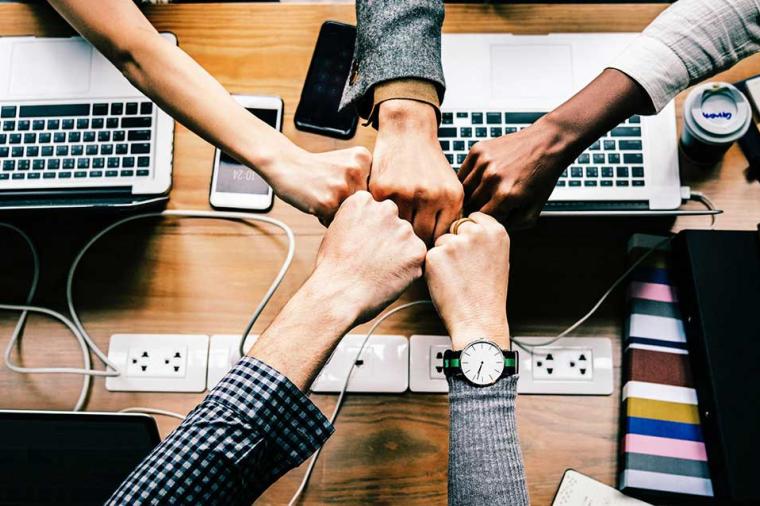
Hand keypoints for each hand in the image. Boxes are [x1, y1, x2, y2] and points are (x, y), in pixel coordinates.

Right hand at [266, 145, 371, 224]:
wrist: (286, 164)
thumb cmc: (316, 168)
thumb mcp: (346, 163)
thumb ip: (365, 180)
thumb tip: (382, 212)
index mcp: (364, 158)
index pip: (374, 191)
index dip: (357, 193)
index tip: (341, 184)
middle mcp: (356, 170)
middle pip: (364, 204)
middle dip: (348, 204)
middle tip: (329, 190)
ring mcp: (343, 186)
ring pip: (351, 214)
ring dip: (337, 212)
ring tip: (322, 196)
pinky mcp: (328, 202)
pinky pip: (334, 221)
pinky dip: (324, 217)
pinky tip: (315, 201)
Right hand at [312, 191, 426, 324]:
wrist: (339, 294)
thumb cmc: (333, 267)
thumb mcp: (336, 230)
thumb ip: (358, 219)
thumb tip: (371, 224)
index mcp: (363, 200)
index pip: (376, 211)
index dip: (369, 230)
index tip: (360, 244)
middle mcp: (386, 209)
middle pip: (393, 223)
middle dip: (387, 238)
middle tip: (371, 259)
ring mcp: (404, 229)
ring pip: (406, 240)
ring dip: (398, 253)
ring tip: (378, 270)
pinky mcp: (417, 250)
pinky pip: (416, 258)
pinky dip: (407, 269)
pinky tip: (388, 277)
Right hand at [370, 99, 462, 243]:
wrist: (408, 131)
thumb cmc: (429, 164)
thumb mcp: (449, 186)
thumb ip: (449, 216)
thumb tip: (442, 249)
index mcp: (450, 197)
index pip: (441, 237)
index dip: (432, 244)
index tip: (424, 244)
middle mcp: (430, 196)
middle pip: (421, 238)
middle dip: (415, 241)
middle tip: (408, 242)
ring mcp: (405, 192)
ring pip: (400, 229)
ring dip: (397, 231)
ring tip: (395, 231)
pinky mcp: (382, 189)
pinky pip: (382, 216)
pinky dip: (382, 218)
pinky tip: (383, 216)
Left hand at [425, 213, 509, 350]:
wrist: (479, 319)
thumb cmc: (488, 293)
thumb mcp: (498, 258)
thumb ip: (484, 238)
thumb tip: (466, 225)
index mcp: (496, 231)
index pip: (474, 217)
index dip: (469, 234)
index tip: (472, 250)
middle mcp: (476, 233)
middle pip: (455, 227)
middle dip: (456, 242)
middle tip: (465, 269)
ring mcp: (455, 243)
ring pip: (441, 241)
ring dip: (444, 255)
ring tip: (458, 277)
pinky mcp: (436, 255)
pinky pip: (430, 255)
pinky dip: (434, 268)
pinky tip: (447, 282)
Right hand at [458, 118, 572, 228]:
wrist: (548, 142)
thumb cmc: (543, 176)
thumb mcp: (535, 208)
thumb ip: (514, 225)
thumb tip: (492, 230)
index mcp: (506, 195)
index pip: (482, 219)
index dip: (485, 222)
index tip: (489, 220)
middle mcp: (492, 178)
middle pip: (471, 205)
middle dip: (477, 209)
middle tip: (485, 207)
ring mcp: (483, 163)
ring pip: (463, 190)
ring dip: (470, 195)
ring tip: (482, 195)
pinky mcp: (478, 150)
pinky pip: (463, 173)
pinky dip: (467, 180)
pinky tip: (479, 181)